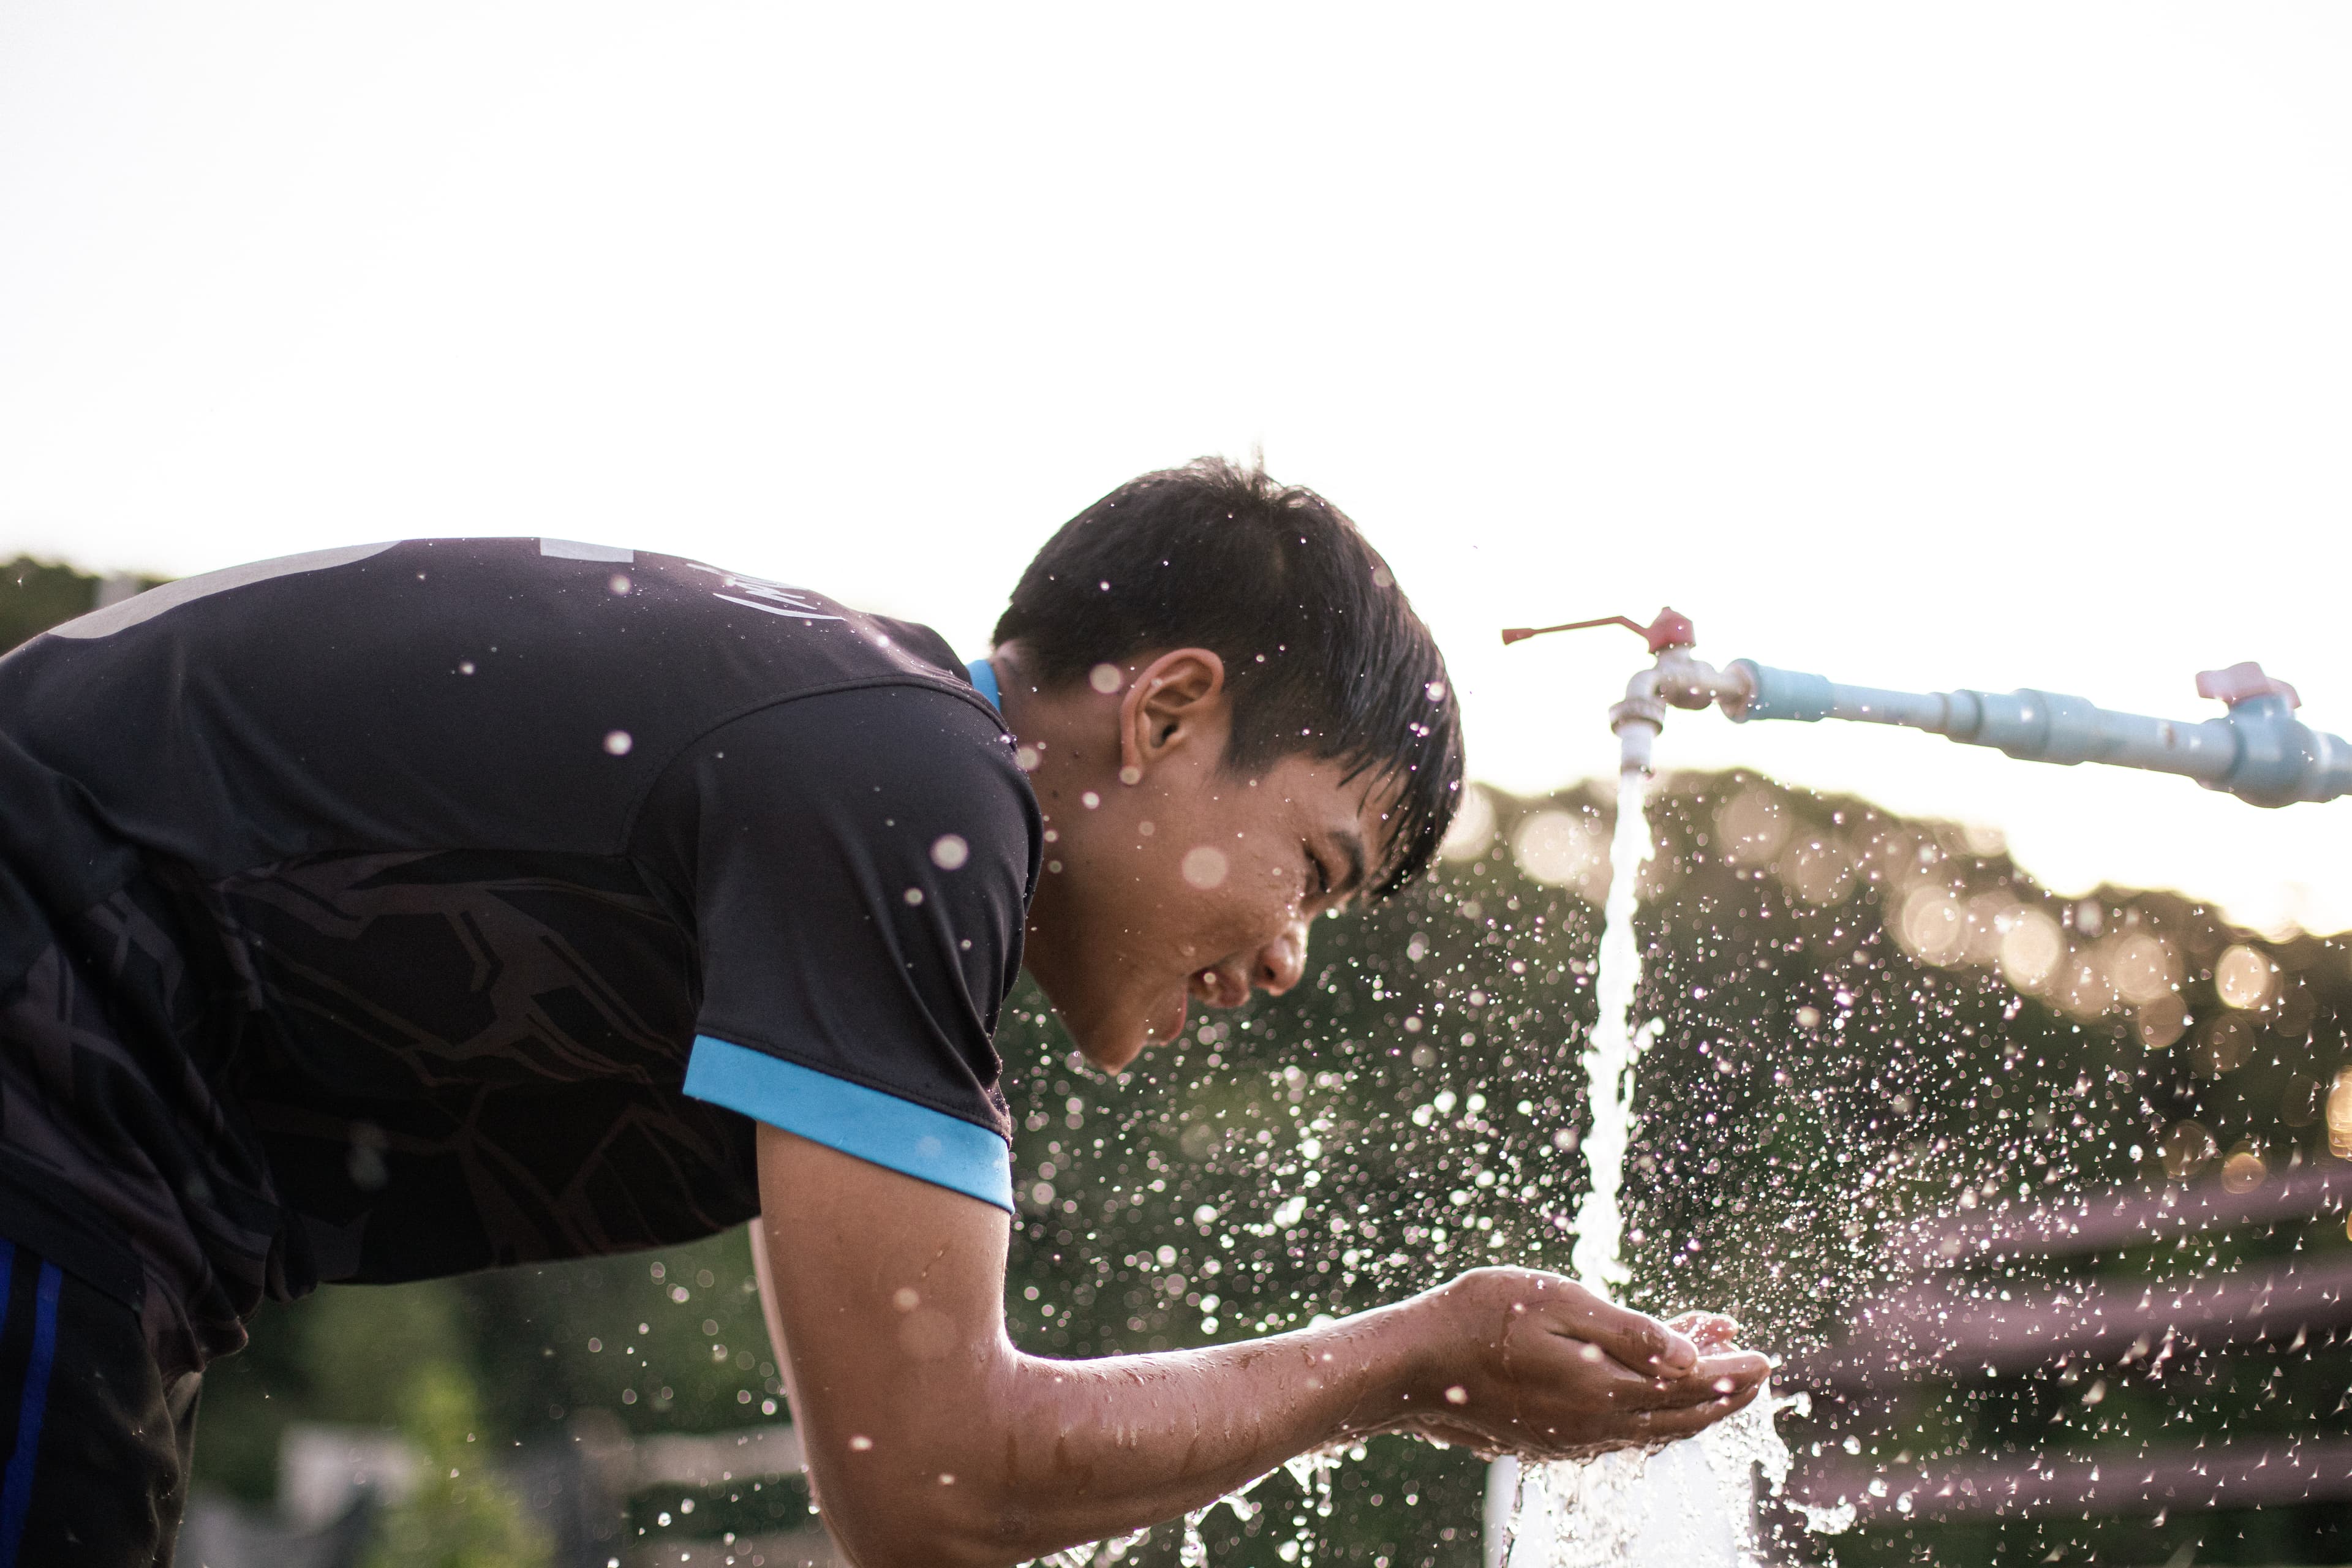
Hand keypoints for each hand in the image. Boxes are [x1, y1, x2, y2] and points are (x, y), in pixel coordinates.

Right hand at [1386, 1268, 1769, 1460]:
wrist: (1411, 1365)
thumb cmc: (1479, 1317)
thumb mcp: (1558, 1302)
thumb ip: (1628, 1331)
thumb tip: (1691, 1357)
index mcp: (1604, 1390)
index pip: (1688, 1387)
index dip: (1730, 1371)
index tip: (1765, 1356)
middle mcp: (1594, 1426)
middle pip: (1678, 1417)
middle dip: (1723, 1393)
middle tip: (1757, 1372)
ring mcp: (1570, 1437)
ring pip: (1651, 1427)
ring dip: (1689, 1401)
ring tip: (1715, 1373)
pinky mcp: (1549, 1438)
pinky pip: (1620, 1430)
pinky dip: (1651, 1408)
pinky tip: (1650, 1390)